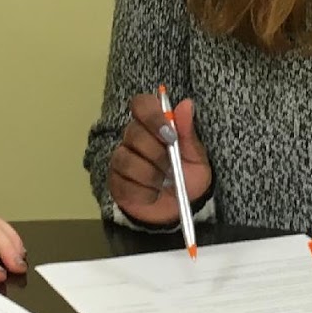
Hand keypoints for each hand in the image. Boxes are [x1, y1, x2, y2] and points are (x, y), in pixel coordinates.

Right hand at [107, 88, 211, 228]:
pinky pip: (124, 184)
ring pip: (126, 160)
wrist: (179, 208)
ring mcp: (120, 159)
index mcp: (153, 124)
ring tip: (164, 184)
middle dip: (157, 153)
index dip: (153, 116)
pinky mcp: (115, 182)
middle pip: (134, 133)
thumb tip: (186, 104)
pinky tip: (153, 194)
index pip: (141, 104)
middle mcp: (132, 137)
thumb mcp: (196, 157)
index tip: (170, 135)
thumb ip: (188, 132)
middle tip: (172, 167)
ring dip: (150, 175)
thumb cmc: (188, 176)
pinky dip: (144, 192)